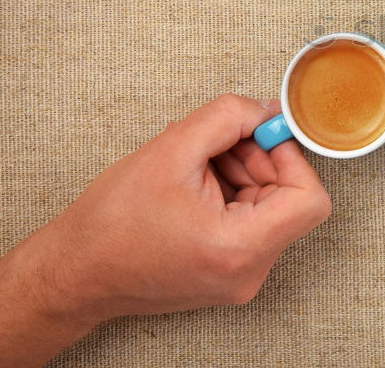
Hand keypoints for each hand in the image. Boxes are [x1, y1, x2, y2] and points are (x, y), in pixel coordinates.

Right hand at [0, 94, 330, 366]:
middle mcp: (249, 271)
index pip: (310, 198)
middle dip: (259, 159)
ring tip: (197, 164)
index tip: (261, 135)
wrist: (75, 272)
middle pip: (290, 198)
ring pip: (270, 206)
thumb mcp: (172, 149)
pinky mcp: (230, 272)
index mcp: (239, 248)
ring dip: (242, 173)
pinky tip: (195, 182)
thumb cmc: (111, 223)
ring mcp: (241, 276)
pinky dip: (231, 192)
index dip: (290, 157)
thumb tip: (266, 109)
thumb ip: (228, 118)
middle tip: (217, 144)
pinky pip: (252, 221)